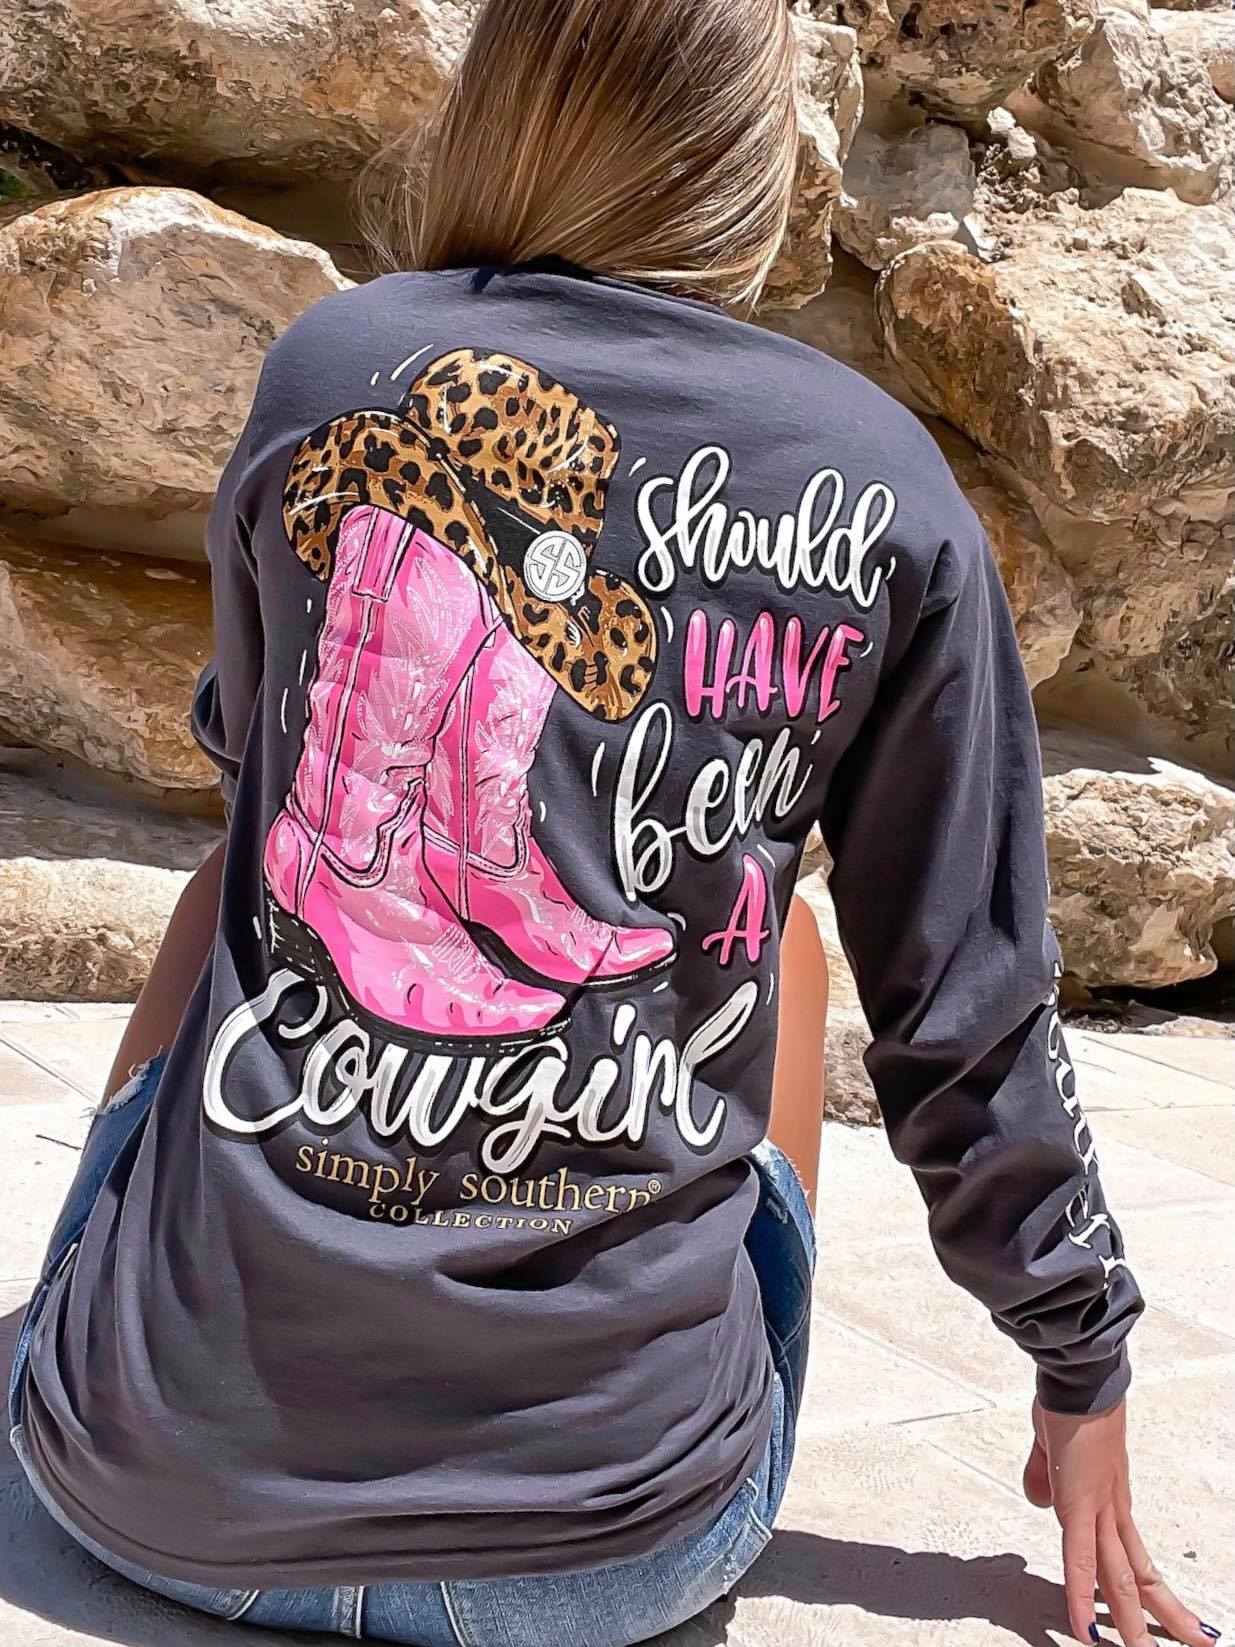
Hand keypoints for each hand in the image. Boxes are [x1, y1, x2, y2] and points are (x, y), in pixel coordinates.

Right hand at [1023, 1397, 1219, 1646]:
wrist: (1079, 1379)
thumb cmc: (1066, 1401)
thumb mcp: (1050, 1446)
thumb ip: (1044, 1475)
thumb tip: (1039, 1500)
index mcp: (1109, 1498)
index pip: (1130, 1555)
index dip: (1146, 1589)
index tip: (1164, 1615)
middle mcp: (1111, 1510)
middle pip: (1140, 1575)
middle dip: (1166, 1616)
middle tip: (1198, 1645)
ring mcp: (1098, 1511)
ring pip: (1119, 1579)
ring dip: (1133, 1623)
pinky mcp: (1077, 1507)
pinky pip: (1079, 1563)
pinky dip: (1081, 1600)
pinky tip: (1088, 1633)